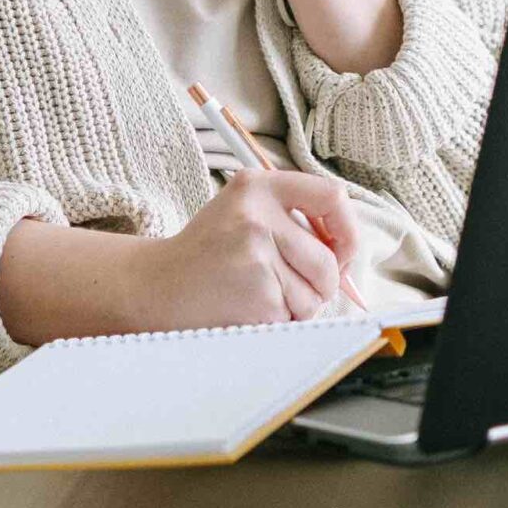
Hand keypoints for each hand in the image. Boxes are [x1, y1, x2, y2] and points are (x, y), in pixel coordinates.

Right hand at [132, 168, 360, 328]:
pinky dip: (279, 321)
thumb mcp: (243, 213)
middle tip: (285, 285)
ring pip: (315, 295)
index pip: (331, 196)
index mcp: (257, 187)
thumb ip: (293, 221)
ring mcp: (256, 255)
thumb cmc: (207, 253)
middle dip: (320, 284)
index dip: (347, 230)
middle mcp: (257, 216)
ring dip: (297, 306)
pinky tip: (247, 308)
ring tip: (259, 294)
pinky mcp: (257, 294)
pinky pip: (295, 317)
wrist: (157, 286)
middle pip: (328, 260)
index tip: (340, 250)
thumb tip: (349, 255)